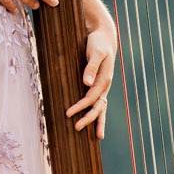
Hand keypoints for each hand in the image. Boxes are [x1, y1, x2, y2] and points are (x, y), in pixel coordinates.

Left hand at [65, 18, 118, 138]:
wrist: (104, 36)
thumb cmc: (98, 43)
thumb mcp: (95, 52)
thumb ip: (91, 67)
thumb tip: (86, 83)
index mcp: (105, 79)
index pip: (91, 97)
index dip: (80, 106)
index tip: (68, 113)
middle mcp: (106, 85)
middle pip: (98, 106)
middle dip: (89, 118)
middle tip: (77, 128)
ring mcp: (103, 86)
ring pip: (102, 107)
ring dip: (98, 120)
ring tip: (98, 137)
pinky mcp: (99, 84)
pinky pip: (98, 102)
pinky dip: (97, 113)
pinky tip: (94, 121)